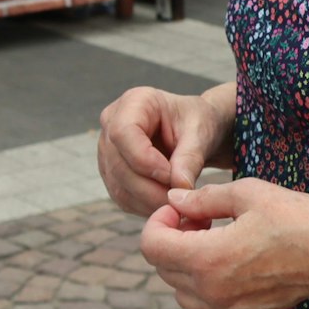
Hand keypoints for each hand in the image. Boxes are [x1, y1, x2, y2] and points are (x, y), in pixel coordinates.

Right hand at [98, 86, 233, 216]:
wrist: (193, 132)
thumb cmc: (197, 123)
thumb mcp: (200, 134)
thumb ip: (189, 158)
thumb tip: (179, 187)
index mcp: (134, 102)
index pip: (123, 133)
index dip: (144, 160)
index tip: (172, 177)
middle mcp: (112, 123)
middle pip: (118, 163)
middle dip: (150, 188)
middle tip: (180, 199)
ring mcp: (107, 149)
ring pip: (118, 185)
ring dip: (148, 201)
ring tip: (177, 203)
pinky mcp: (111, 172)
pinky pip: (122, 196)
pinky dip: (144, 206)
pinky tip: (166, 204)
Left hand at [141, 178, 308, 308]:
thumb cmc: (296, 218)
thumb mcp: (247, 193)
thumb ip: (202, 199)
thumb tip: (173, 199)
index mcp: (208, 259)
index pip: (152, 246)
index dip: (158, 220)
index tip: (181, 208)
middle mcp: (213, 292)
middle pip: (162, 267)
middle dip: (172, 238)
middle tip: (199, 218)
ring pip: (180, 290)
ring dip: (185, 263)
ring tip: (212, 238)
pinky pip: (204, 305)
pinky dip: (203, 284)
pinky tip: (227, 260)